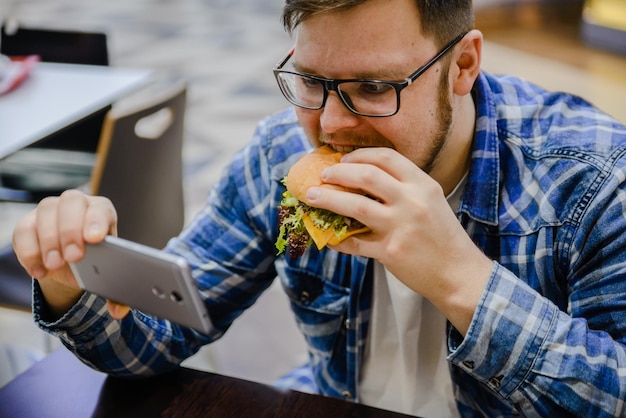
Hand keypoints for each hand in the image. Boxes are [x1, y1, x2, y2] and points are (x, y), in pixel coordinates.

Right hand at [12, 189, 128, 318]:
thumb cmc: (95, 262)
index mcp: (102, 211)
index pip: (100, 208)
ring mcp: (51, 210)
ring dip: (50, 240)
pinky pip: (24, 229)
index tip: (95, 239)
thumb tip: (118, 312)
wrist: (71, 263)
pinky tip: (39, 271)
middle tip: (74, 257)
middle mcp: (77, 204)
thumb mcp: (108, 274)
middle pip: (72, 203)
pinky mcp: (29, 222)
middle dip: (71, 230)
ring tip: (55, 265)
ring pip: (47, 211)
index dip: (97, 220)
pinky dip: (29, 251)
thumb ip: (116, 294)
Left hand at [304, 147, 492, 333]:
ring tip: (311, 196)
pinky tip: (325, 236)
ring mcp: (399, 227)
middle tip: (323, 175)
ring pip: (354, 206)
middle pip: (365, 176)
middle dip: (338, 173)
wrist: (458, 274)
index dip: (360, 155)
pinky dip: (335, 238)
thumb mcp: (432, 202)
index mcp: (423, 185)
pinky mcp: (389, 252)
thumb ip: (404, 188)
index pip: (386, 157)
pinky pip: (354, 242)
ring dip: (327, 199)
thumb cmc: (443, 237)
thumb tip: (364, 179)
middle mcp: (411, 202)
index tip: (344, 159)